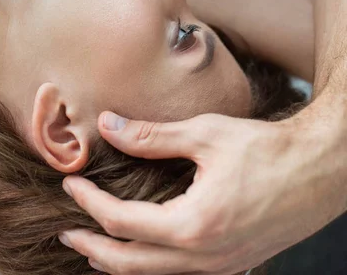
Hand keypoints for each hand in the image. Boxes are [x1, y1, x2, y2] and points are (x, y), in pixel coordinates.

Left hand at [60, 109, 343, 274]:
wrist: (319, 170)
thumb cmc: (266, 149)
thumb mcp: (205, 134)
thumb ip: (151, 136)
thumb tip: (109, 126)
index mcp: (193, 225)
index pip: (122, 223)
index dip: (90, 204)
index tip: (72, 185)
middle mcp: (204, 257)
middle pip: (130, 264)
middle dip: (93, 246)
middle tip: (66, 230)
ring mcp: (221, 266)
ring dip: (119, 261)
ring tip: (95, 244)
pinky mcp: (234, 262)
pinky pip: (180, 273)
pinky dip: (151, 264)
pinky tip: (146, 246)